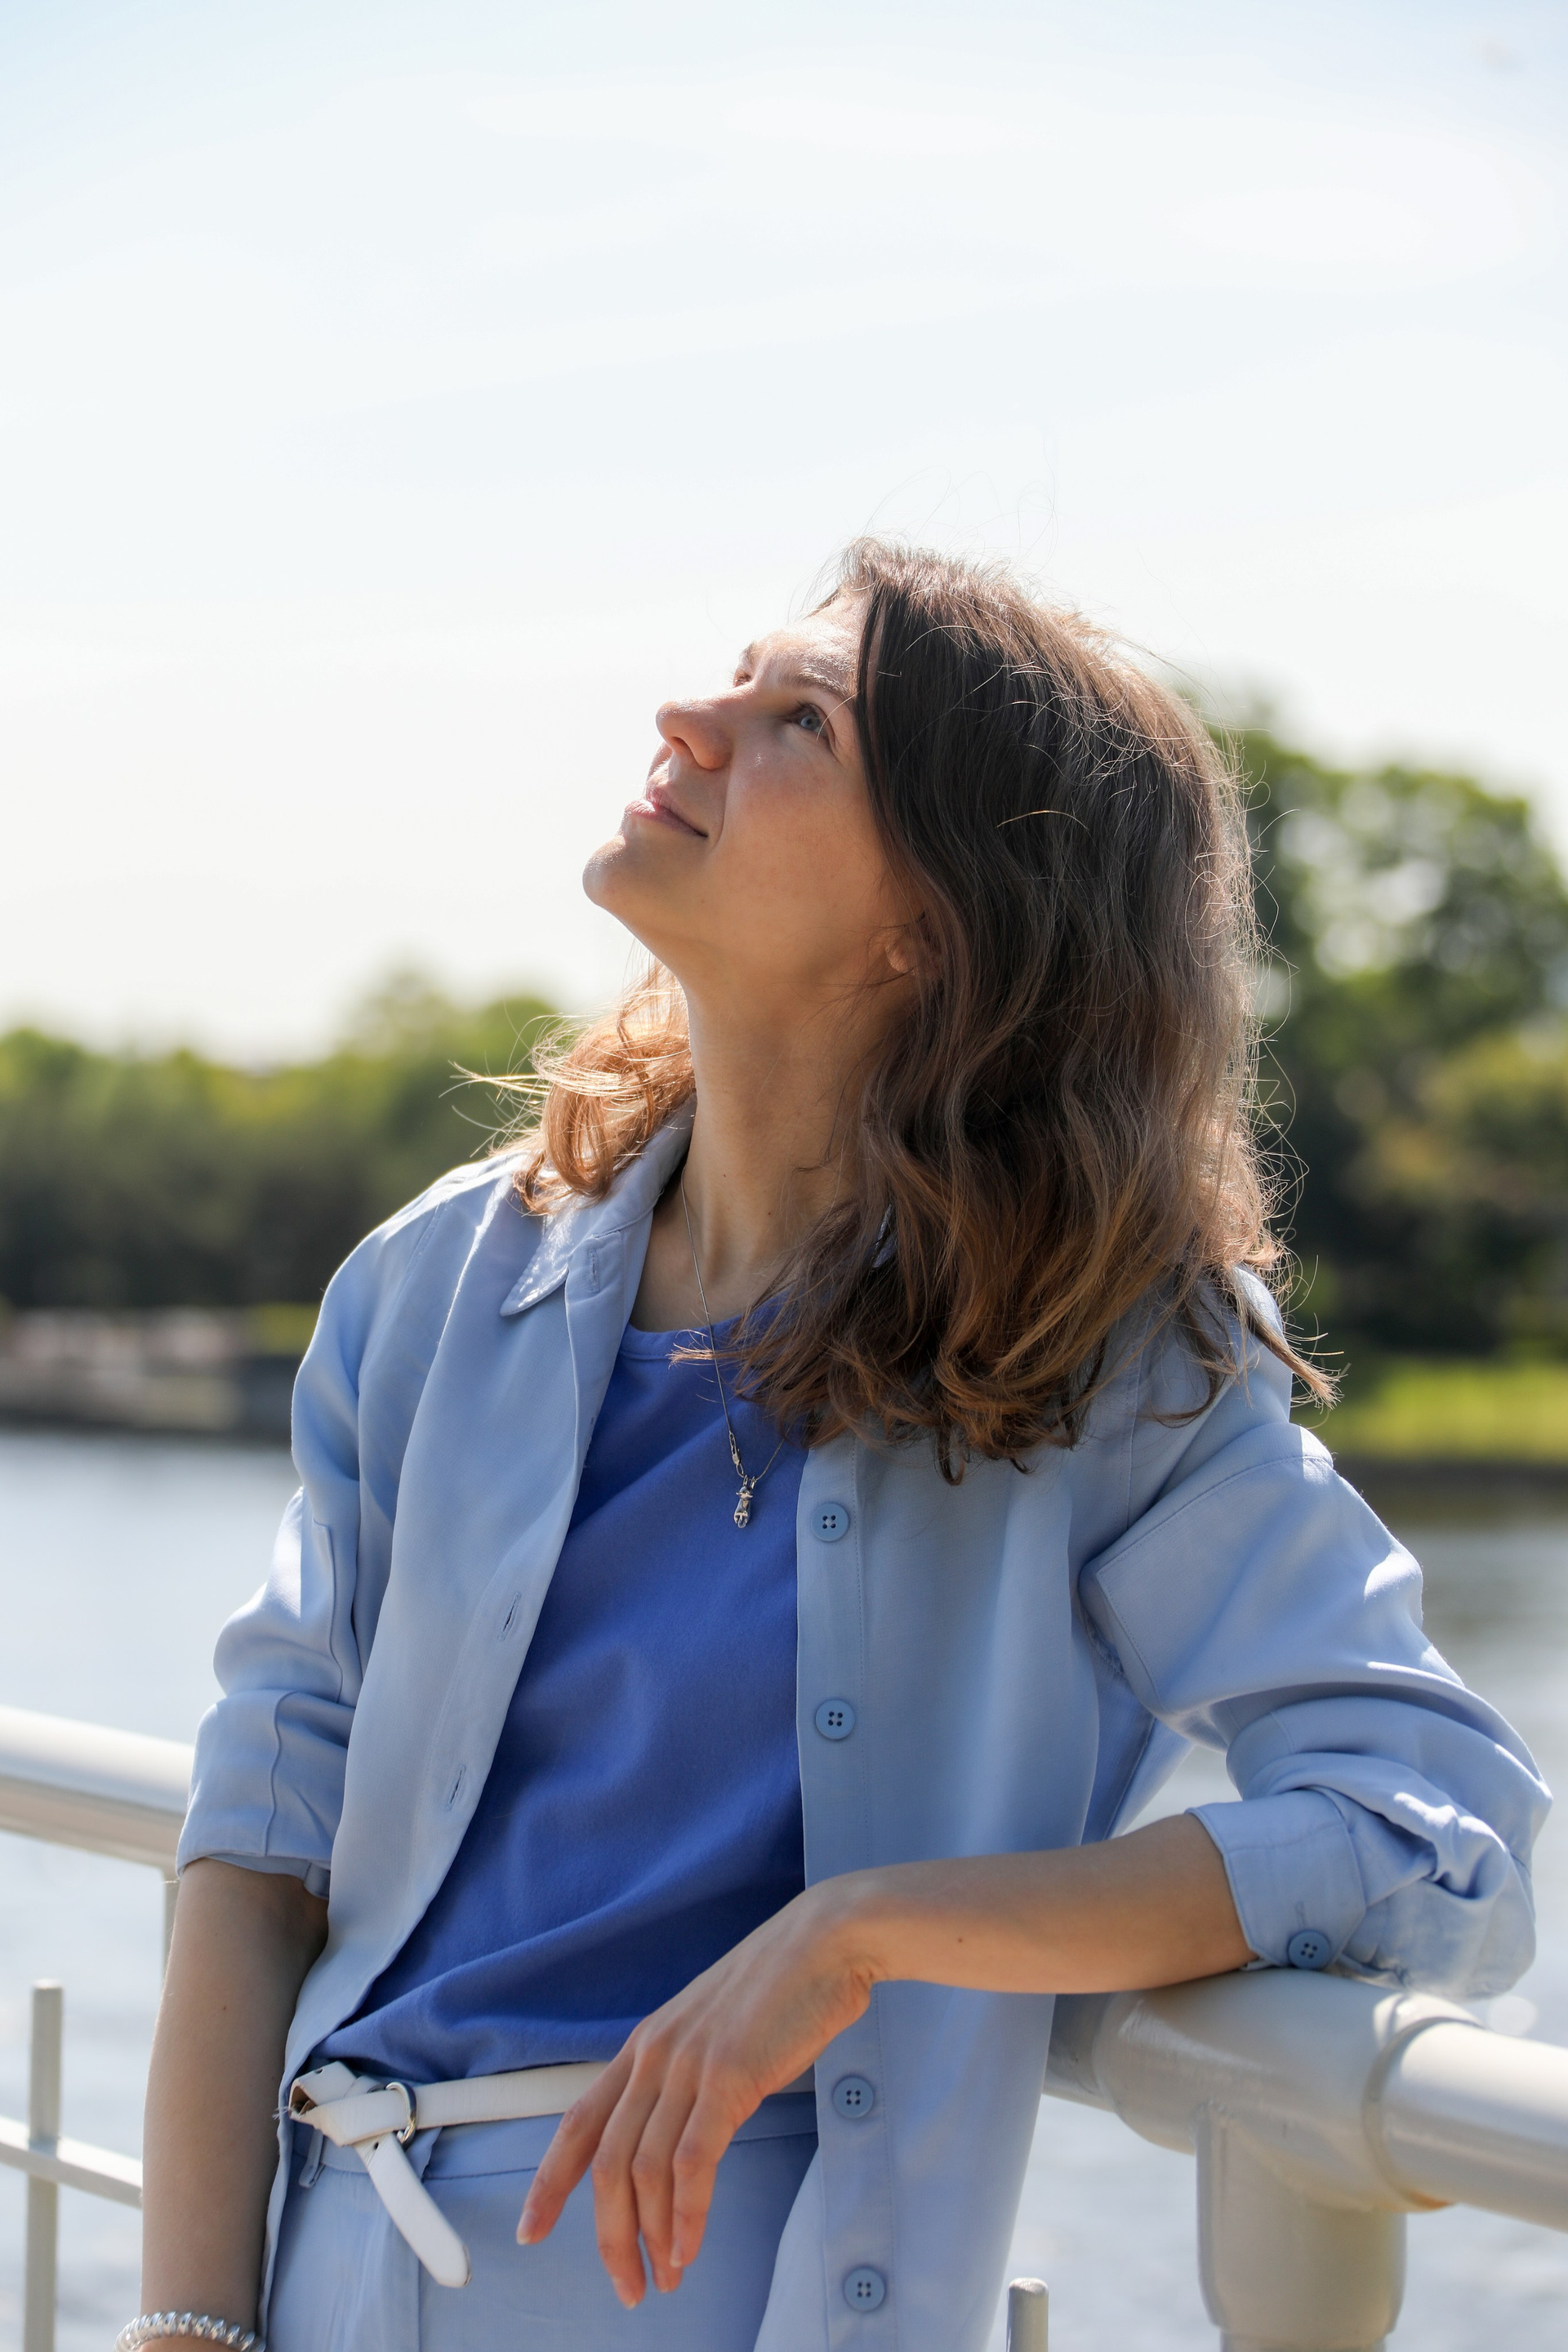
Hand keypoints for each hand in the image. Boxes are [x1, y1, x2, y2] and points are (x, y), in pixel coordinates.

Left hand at [516, 1880, 871, 2305]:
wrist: (826, 1940)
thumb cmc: (781, 1988)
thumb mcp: (712, 2030)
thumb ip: (688, 2077)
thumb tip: (682, 2140)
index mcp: (645, 2045)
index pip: (577, 2122)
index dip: (548, 2182)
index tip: (529, 2230)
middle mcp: (654, 2055)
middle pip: (605, 2163)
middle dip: (610, 2237)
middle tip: (628, 2287)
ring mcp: (688, 2064)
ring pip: (644, 2170)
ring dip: (652, 2237)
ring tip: (666, 2277)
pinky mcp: (729, 2076)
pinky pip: (694, 2160)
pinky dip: (688, 2213)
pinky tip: (690, 2247)